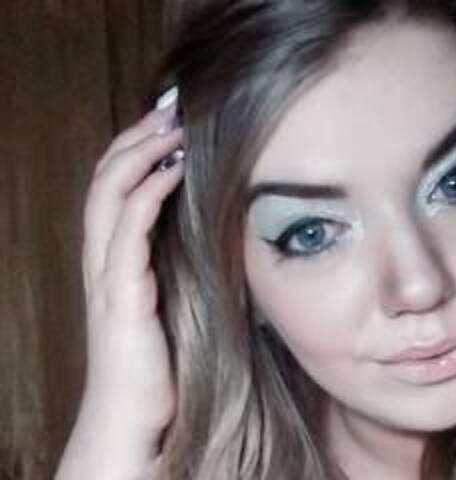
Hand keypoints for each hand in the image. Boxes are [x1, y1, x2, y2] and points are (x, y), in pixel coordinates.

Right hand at [56, 98, 183, 479]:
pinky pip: (126, 234)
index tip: (172, 119)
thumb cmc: (164, 355)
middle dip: (136, 137)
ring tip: (170, 127)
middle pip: (106, 178)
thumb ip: (185, 260)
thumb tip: (224, 225)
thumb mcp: (176, 296)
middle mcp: (106, 257)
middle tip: (171, 108)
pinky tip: (170, 172)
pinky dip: (146, 196)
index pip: (117, 184)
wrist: (138, 413)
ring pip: (108, 196)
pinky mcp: (121, 297)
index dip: (137, 146)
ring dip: (138, 155)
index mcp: (119, 256)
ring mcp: (109, 275)